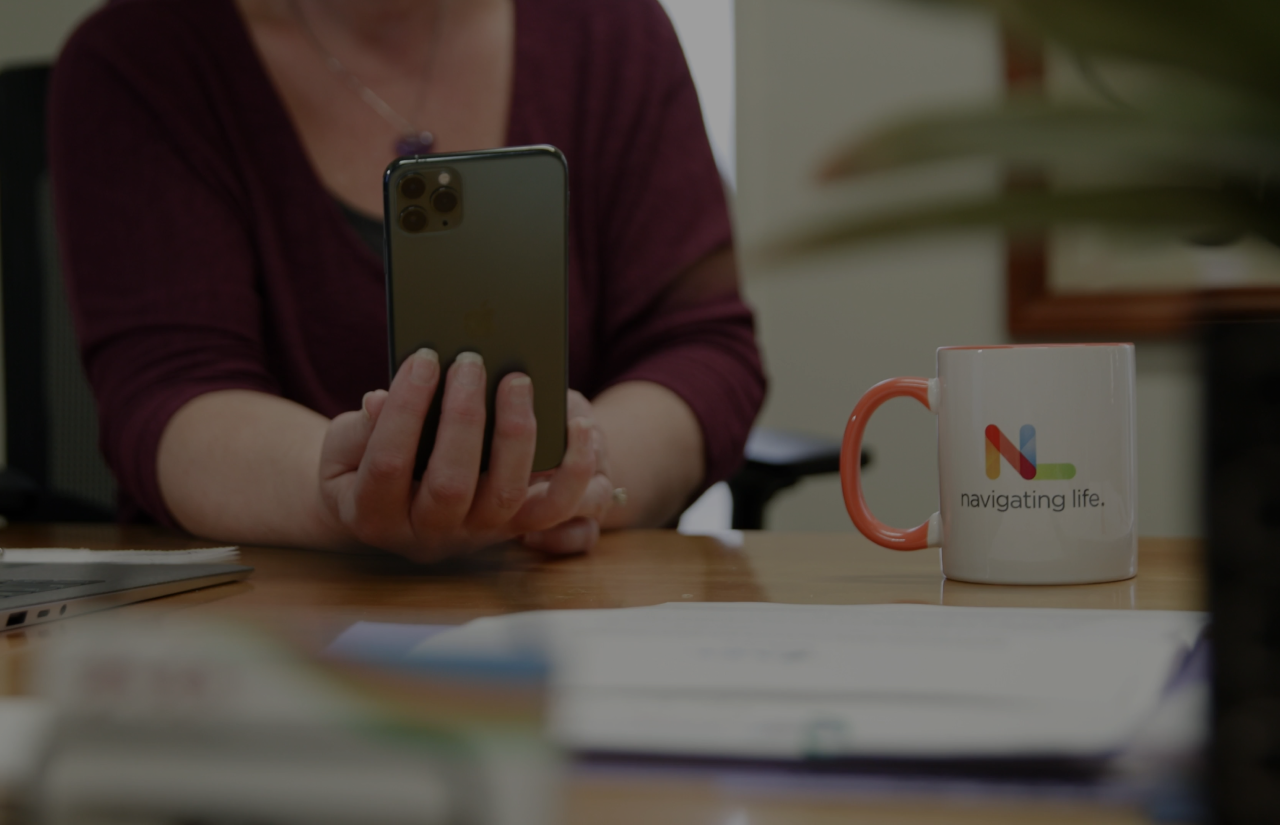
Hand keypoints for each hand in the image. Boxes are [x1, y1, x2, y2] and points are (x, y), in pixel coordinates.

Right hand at [318, 349, 610, 561]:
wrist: (390, 505)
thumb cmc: (362, 462)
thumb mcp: (343, 448)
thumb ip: (361, 428)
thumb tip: (381, 399)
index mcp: (371, 515)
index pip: (388, 465)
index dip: (405, 410)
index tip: (423, 358)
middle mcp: (426, 535)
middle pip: (450, 484)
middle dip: (463, 418)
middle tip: (470, 361)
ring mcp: (475, 535)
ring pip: (505, 496)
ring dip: (515, 435)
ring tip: (517, 380)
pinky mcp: (514, 527)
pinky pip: (553, 508)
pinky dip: (573, 470)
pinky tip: (579, 425)